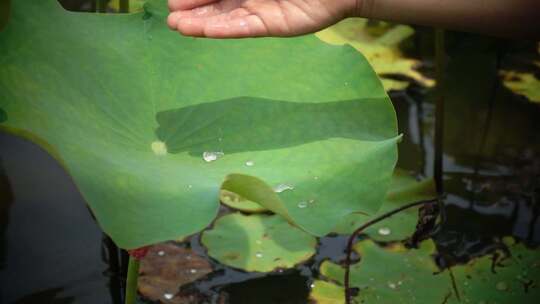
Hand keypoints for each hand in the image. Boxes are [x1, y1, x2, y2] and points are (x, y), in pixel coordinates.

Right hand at [167, 0, 357, 37]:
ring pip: (224, 18)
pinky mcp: (271, 25)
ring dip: (201, 22)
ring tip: (177, 26)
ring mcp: (259, 10)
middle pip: (215, 4)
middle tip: (170, 16)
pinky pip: (242, 28)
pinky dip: (222, 29)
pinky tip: (202, 30)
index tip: (174, 1)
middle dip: (192, 9)